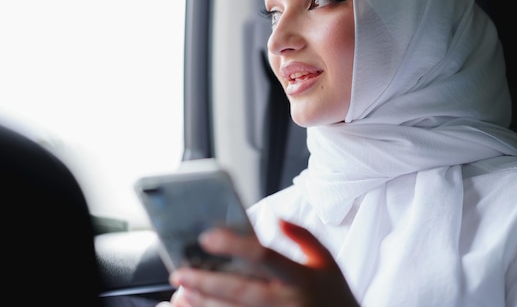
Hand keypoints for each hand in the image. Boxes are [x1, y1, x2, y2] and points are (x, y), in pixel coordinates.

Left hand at [163, 219, 358, 306]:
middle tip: (181, 271)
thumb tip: (278, 217)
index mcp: (302, 278)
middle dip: (207, 280)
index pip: (264, 256)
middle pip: (241, 290)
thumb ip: (305, 236)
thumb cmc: (334, 294)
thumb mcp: (328, 261)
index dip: (234, 245)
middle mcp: (288, 302)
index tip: (207, 236)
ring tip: (182, 291)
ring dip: (204, 303)